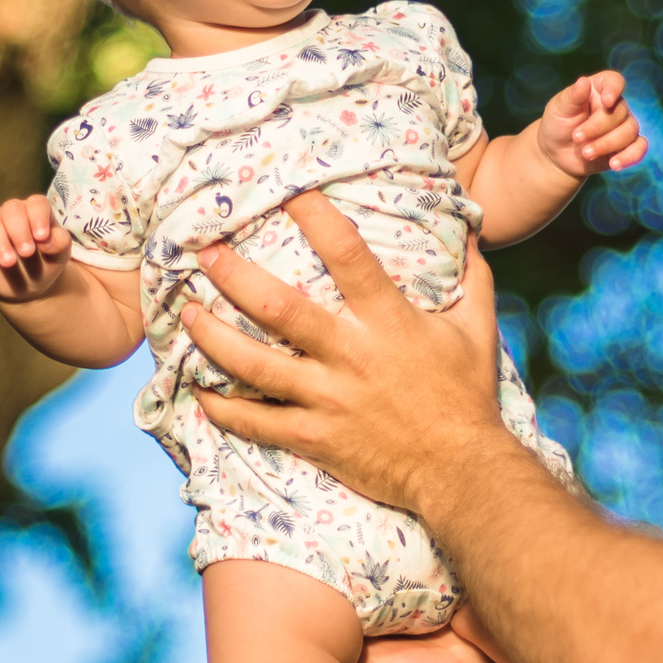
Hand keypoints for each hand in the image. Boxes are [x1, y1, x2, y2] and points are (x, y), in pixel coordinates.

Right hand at [0, 194, 71, 302]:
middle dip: (19, 231)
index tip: (42, 237)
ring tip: (9, 262)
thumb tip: (47, 240)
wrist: (29, 286)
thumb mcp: (60, 256)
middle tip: (27, 252)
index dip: (38, 217)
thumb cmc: (47, 264)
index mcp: (36, 212)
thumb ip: (60, 244)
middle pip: (12, 210)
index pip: (36, 204)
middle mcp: (13, 214)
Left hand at [185, 191, 516, 511]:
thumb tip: (473, 231)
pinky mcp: (315, 438)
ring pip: (255, 366)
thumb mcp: (477, 329)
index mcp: (388, 321)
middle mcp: (351, 356)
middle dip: (236, 277)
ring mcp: (328, 399)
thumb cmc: (466, 396)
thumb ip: (472, 278)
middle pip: (279, 308)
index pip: (348, 255)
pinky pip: (257, 424)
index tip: (289, 192)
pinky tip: (197, 390)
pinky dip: (223, 409)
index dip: (317, 218)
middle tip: (205, 252)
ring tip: (186, 314)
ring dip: (214, 338)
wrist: (461, 471)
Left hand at [534, 72, 647, 178]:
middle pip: (620, 112)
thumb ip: (573, 96)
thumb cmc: (558, 125)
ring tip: (586, 153)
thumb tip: (583, 81)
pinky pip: (639, 148)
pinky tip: (613, 164)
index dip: (614, 90)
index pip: (614, 81)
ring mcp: (623, 125)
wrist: (558, 154)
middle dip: (598, 127)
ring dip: (607, 144)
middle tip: (576, 137)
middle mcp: (615, 105)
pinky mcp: (627, 145)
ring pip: (630, 131)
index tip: (606, 102)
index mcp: (598, 88)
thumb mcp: (559, 109)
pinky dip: (629, 156)